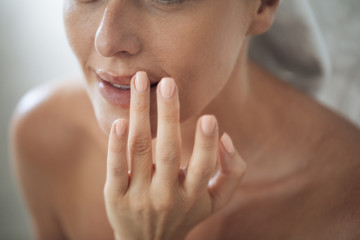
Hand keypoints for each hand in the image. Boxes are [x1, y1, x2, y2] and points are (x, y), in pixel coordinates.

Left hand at [104, 71, 245, 239]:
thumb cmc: (185, 212)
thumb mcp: (215, 200)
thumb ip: (232, 171)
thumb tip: (226, 137)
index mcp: (193, 196)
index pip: (204, 167)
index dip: (207, 144)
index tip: (209, 117)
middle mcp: (166, 197)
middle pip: (168, 151)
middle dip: (169, 114)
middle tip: (169, 83)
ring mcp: (138, 197)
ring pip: (139, 150)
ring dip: (140, 114)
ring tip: (140, 82)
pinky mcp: (115, 197)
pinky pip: (115, 167)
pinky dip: (116, 144)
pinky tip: (119, 121)